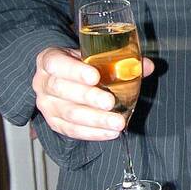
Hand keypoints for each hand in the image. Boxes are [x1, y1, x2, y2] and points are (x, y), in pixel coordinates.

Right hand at [32, 45, 153, 139]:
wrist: (62, 79)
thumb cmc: (80, 65)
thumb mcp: (93, 56)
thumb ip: (120, 60)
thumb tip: (147, 66)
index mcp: (49, 60)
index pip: (56, 63)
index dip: (74, 70)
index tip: (95, 76)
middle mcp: (43, 82)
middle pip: (62, 90)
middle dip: (89, 97)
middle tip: (111, 102)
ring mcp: (46, 105)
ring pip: (68, 114)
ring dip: (95, 120)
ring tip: (118, 122)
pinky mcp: (54, 123)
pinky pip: (72, 130)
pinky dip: (92, 133)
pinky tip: (110, 132)